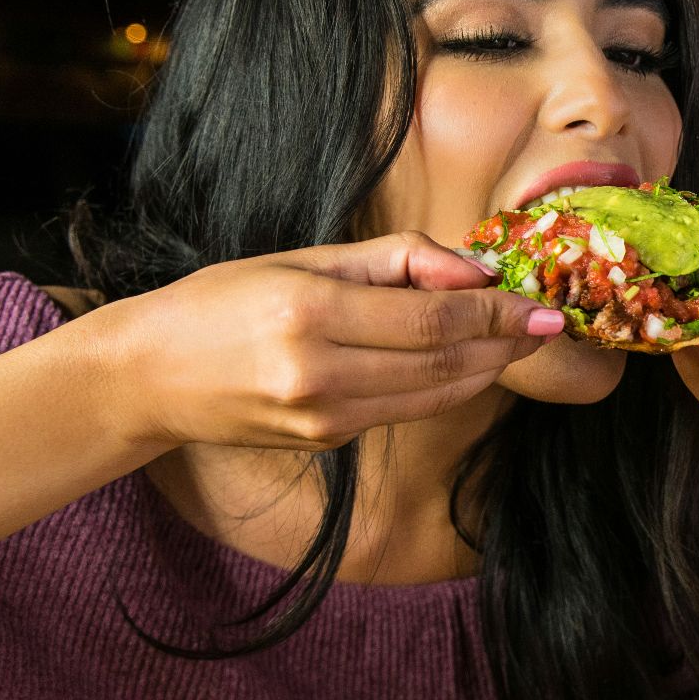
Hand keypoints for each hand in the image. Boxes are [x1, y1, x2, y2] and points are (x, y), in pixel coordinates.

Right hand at [97, 231, 562, 452]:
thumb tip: (474, 270)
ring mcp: (323, 417)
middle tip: (550, 320)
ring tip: (521, 340)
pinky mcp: (327, 442)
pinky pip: (405, 409)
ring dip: (488, 369)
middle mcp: (318, 372)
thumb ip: (394, 261)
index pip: (432, 319)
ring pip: (434, 395)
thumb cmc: (222, 301)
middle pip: (444, 363)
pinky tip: (468, 363)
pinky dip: (446, 387)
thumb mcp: (300, 257)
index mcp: (309, 311)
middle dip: (506, 343)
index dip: (497, 313)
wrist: (148, 376)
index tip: (541, 302)